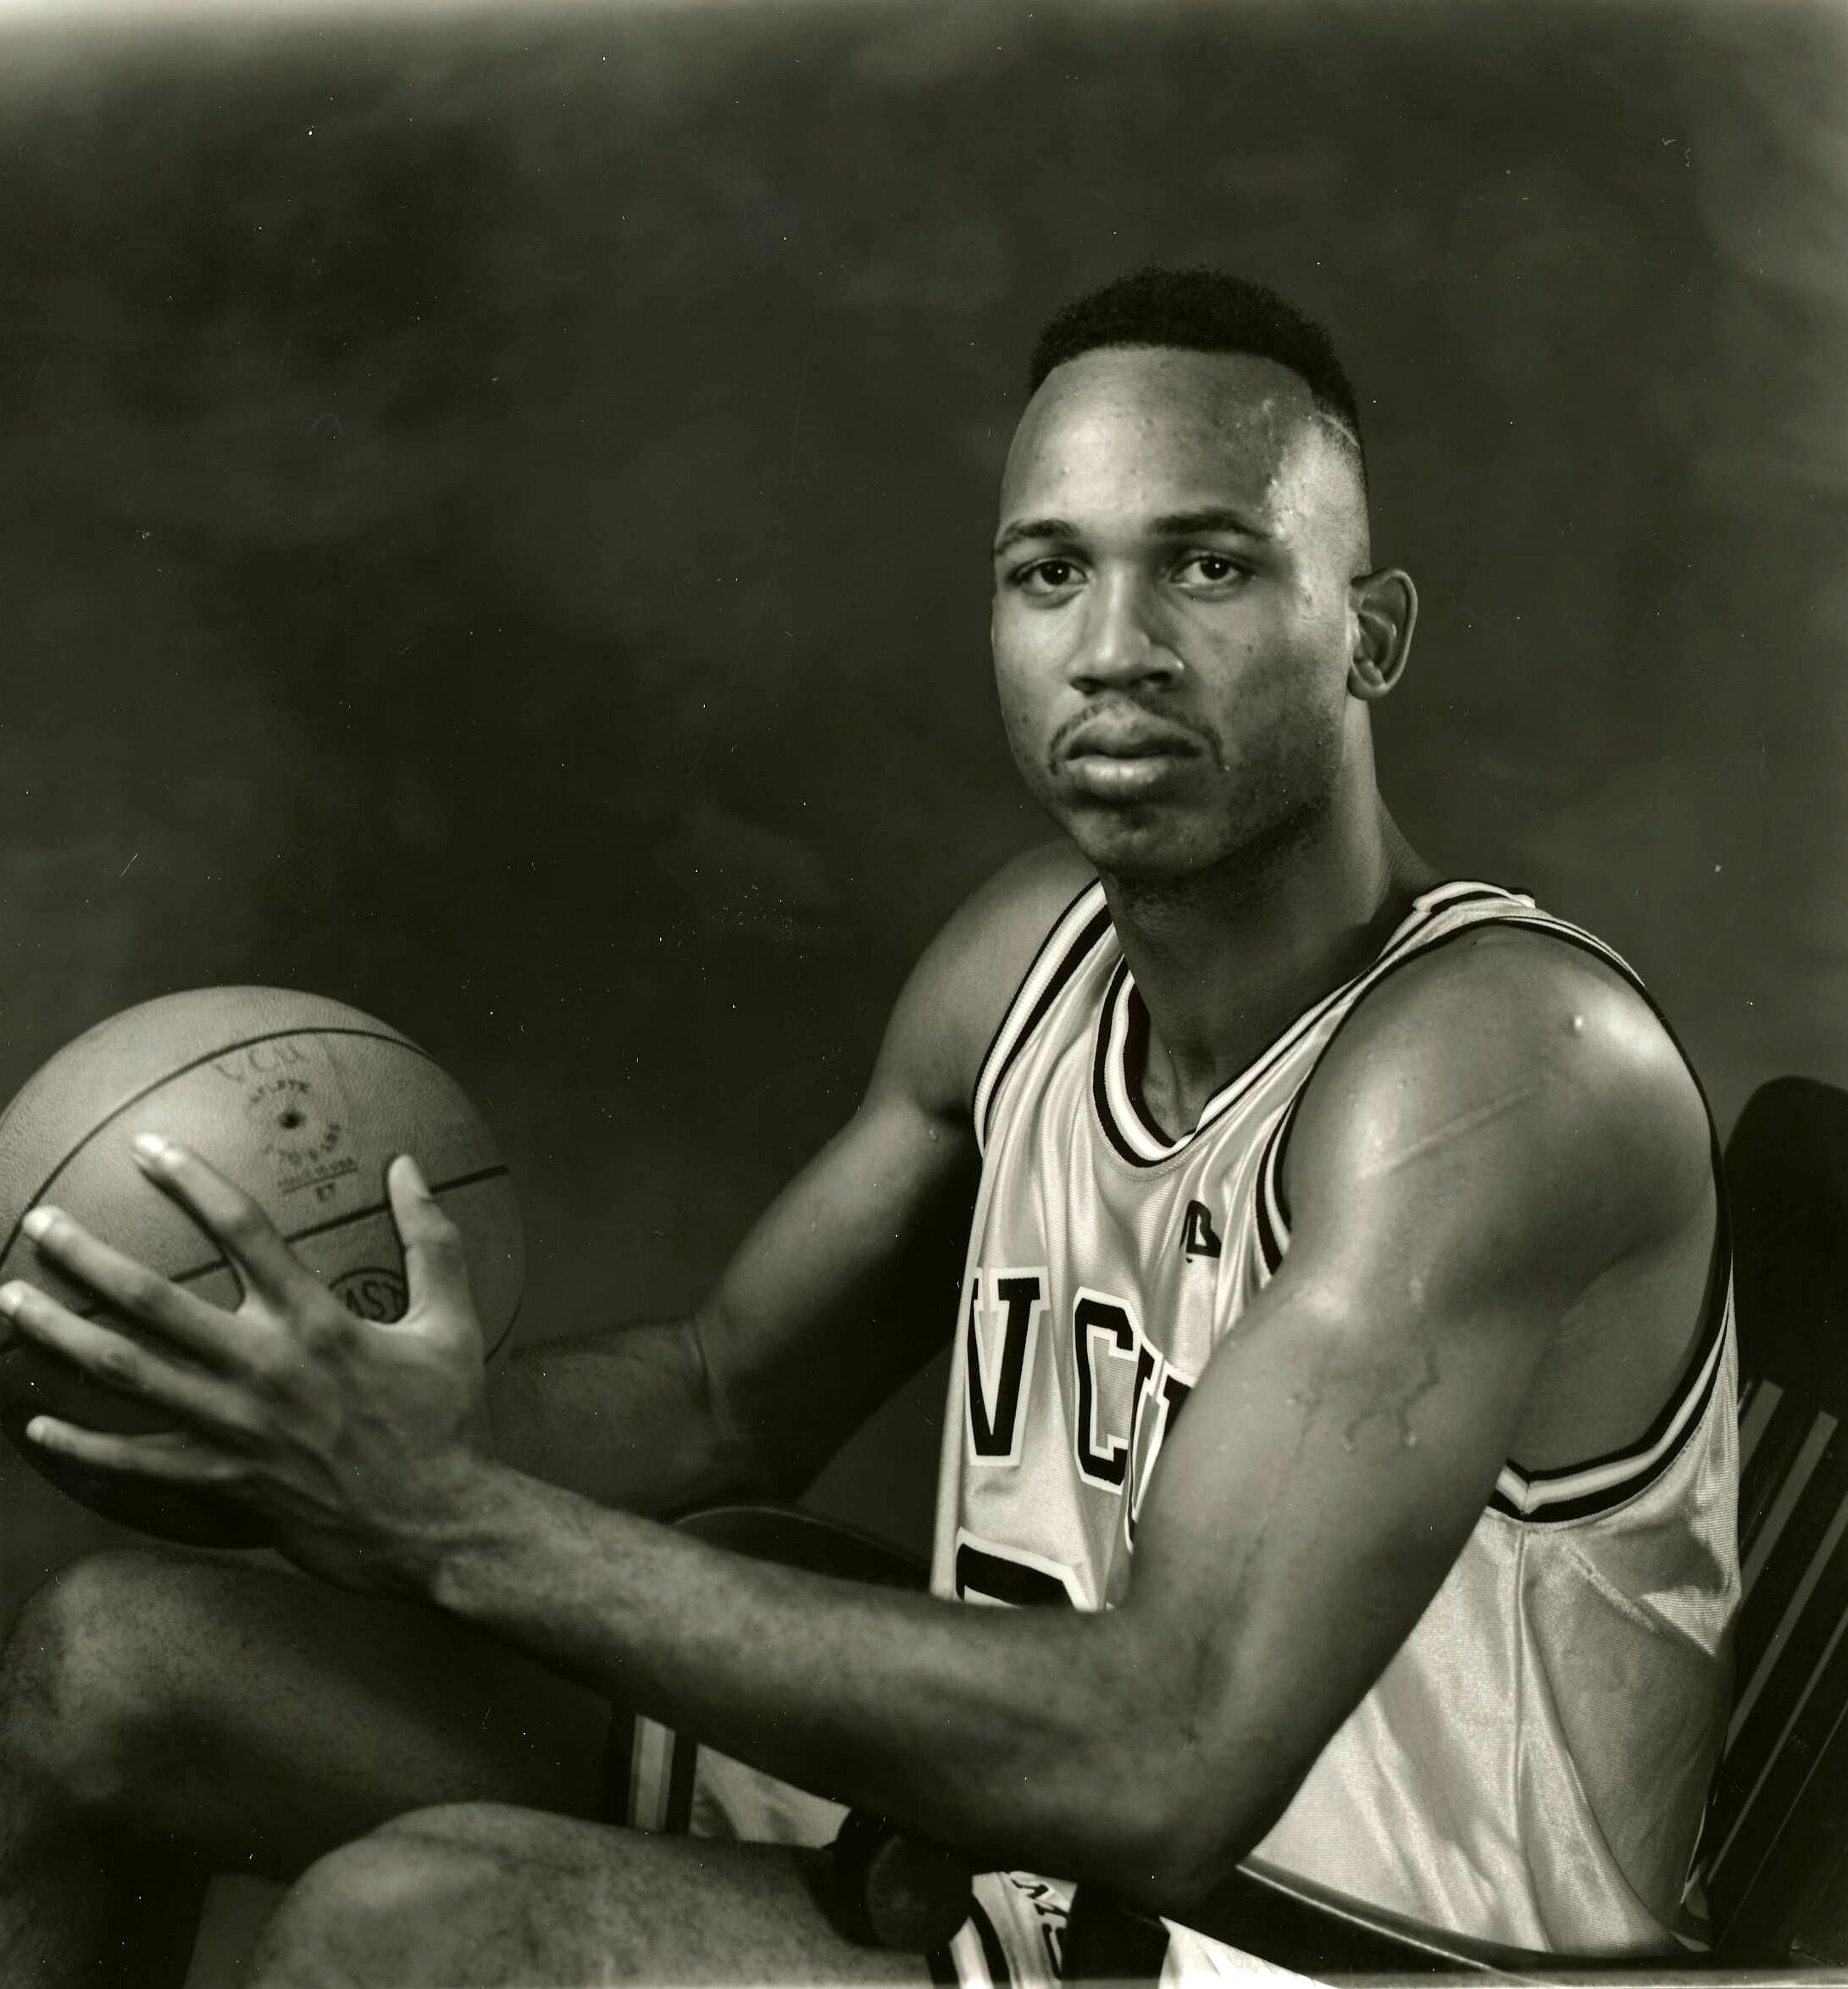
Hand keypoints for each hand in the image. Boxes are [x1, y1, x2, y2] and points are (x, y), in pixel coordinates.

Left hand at [0, 1137, 496, 1590]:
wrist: (440, 1523)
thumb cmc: (448, 1419)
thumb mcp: (453, 1321)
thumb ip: (432, 1239)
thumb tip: (410, 1165)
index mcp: (317, 1320)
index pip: (242, 1229)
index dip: (191, 1181)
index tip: (147, 1147)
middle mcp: (263, 1367)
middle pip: (151, 1302)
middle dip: (86, 1257)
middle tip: (39, 1222)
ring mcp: (234, 1428)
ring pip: (125, 1375)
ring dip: (59, 1336)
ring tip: (12, 1302)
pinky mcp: (222, 1481)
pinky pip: (134, 1463)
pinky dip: (80, 1445)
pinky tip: (36, 1424)